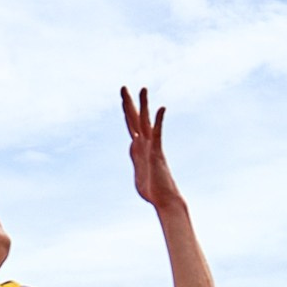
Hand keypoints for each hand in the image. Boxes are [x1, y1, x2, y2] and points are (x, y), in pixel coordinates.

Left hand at [121, 86, 183, 214]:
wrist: (164, 200)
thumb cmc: (152, 189)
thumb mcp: (138, 171)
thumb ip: (135, 157)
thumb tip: (134, 150)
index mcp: (138, 147)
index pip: (131, 125)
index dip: (126, 112)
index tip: (123, 98)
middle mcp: (144, 144)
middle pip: (134, 119)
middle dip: (128, 103)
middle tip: (122, 86)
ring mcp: (151, 147)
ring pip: (145, 122)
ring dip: (144, 105)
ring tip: (142, 88)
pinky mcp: (157, 153)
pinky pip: (158, 135)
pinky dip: (159, 121)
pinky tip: (161, 108)